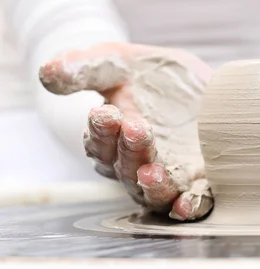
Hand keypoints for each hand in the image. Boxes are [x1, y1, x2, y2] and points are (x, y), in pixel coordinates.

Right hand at [39, 42, 213, 220]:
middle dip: (128, 150)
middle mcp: (137, 164)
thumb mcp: (121, 63)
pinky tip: (186, 205)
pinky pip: (195, 202)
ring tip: (151, 172)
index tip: (105, 113)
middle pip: (125, 168)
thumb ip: (85, 67)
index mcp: (113, 138)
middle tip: (135, 128)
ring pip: (154, 193)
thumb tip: (47, 71)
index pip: (98, 142)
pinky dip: (189, 206)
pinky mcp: (202, 181)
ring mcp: (171, 176)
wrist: (204, 86)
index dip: (100, 130)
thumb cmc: (153, 75)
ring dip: (152, 186)